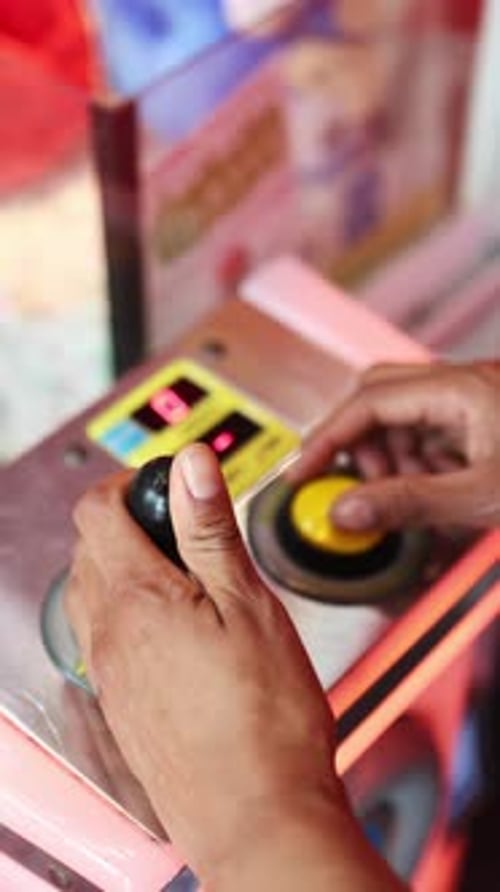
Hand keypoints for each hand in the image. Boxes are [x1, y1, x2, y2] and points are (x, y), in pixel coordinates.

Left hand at [67, 444, 403, 890]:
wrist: (256, 816)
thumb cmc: (264, 719)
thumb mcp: (247, 602)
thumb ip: (210, 528)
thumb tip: (188, 464)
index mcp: (136, 598)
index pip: (98, 510)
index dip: (130, 483)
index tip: (169, 486)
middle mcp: (109, 634)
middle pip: (90, 548)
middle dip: (129, 521)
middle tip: (184, 525)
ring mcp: (111, 673)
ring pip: (94, 593)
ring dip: (128, 567)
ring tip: (186, 576)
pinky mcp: (121, 704)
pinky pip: (107, 637)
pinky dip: (131, 612)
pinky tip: (180, 630)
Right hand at [291, 362, 499, 531]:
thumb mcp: (482, 498)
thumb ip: (411, 504)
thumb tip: (347, 510)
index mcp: (462, 388)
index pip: (368, 401)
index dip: (327, 438)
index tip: (303, 472)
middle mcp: (466, 382)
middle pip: (378, 398)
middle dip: (359, 446)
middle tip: (358, 488)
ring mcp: (476, 396)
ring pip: (403, 415)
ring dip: (390, 457)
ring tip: (405, 495)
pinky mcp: (486, 415)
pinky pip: (432, 428)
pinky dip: (418, 459)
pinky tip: (433, 488)